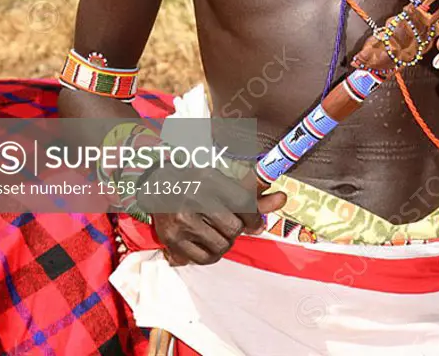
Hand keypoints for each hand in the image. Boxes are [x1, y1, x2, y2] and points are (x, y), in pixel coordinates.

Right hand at [147, 168, 285, 266]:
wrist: (157, 188)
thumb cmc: (197, 184)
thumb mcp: (222, 182)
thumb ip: (252, 194)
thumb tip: (281, 200)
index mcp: (209, 179)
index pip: (243, 203)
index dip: (254, 217)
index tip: (255, 223)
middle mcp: (194, 198)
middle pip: (233, 228)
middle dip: (236, 230)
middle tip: (227, 225)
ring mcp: (182, 220)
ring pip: (221, 246)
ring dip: (224, 243)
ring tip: (216, 233)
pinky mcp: (172, 240)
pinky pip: (205, 259)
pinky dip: (211, 255)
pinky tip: (205, 243)